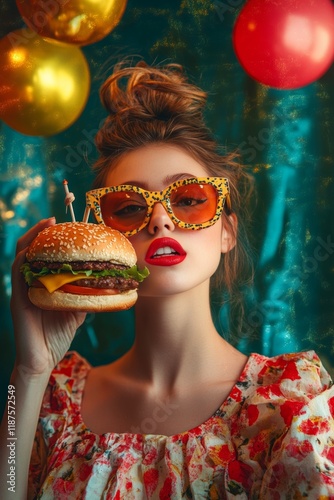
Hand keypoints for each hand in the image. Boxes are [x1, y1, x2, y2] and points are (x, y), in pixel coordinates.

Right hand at [10, 218, 85, 377]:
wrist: (43, 361)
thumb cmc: (57, 336)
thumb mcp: (75, 310)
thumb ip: (82, 295)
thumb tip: (101, 283)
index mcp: (43, 284)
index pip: (47, 256)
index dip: (54, 239)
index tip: (68, 224)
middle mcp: (31, 283)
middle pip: (33, 250)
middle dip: (42, 232)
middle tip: (56, 218)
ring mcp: (23, 290)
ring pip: (23, 256)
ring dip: (34, 238)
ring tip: (47, 224)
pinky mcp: (18, 300)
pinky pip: (19, 274)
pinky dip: (26, 259)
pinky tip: (34, 250)